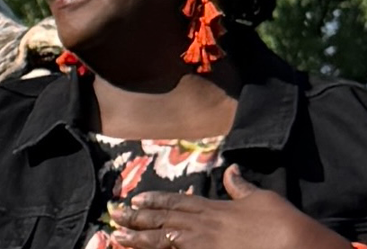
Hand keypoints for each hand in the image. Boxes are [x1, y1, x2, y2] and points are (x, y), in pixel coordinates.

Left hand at [110, 164, 350, 248]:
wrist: (295, 244)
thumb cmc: (279, 221)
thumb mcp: (259, 198)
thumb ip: (240, 187)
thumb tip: (232, 169)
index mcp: (214, 209)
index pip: (177, 202)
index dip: (155, 201)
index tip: (135, 199)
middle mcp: (204, 226)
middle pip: (164, 220)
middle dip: (138, 217)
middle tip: (114, 214)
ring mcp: (204, 246)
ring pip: (164, 240)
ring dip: (139, 238)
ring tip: (116, 235)